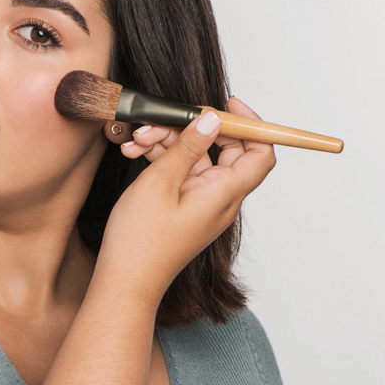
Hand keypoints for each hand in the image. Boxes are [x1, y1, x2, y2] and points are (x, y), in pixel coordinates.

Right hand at [99, 97, 275, 302]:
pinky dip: (160, 159)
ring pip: (195, 157)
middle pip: (223, 149)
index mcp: (224, 193)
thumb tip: (211, 120)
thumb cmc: (141, 240)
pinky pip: (180, 172)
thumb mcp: (160, 182)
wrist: (125, 279)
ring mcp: (201, 202)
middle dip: (191, 128)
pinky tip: (134, 153)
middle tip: (162, 121)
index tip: (226, 104)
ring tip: (137, 139)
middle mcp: (219, 198)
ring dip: (166, 142)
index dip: (250, 125)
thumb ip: (187, 147)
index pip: (260, 153)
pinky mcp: (183, 205)